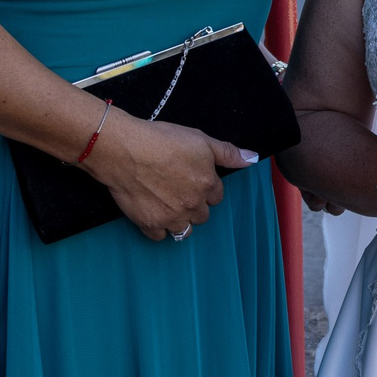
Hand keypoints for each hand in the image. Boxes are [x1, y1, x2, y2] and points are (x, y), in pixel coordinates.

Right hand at [86, 108, 256, 240]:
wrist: (123, 149)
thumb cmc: (159, 139)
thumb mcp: (199, 139)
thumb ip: (228, 152)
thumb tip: (253, 158)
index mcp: (207, 184)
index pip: (216, 196)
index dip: (204, 187)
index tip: (191, 179)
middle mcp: (193, 204)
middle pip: (202, 215)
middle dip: (194, 205)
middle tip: (177, 189)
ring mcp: (172, 216)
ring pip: (185, 230)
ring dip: (180, 220)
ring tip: (168, 204)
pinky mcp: (150, 224)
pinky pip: (160, 236)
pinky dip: (158, 228)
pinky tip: (153, 212)